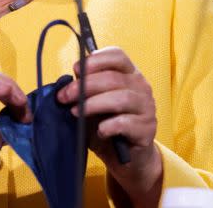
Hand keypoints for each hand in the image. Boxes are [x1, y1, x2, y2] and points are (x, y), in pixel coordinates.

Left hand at [56, 46, 161, 206]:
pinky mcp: (147, 129)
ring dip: (94, 104)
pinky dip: (108, 126)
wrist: (125, 157)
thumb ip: (83, 90)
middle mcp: (142, 86)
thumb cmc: (106, 123)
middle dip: (85, 86)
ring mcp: (147, 107)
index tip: (76, 69)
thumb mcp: (92, 103)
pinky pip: (126, 123)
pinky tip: (100, 131)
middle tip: (65, 96)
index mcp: (129, 73)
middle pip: (114, 78)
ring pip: (122, 98)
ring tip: (75, 112)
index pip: (117, 56)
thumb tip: (64, 84)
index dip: (96, 60)